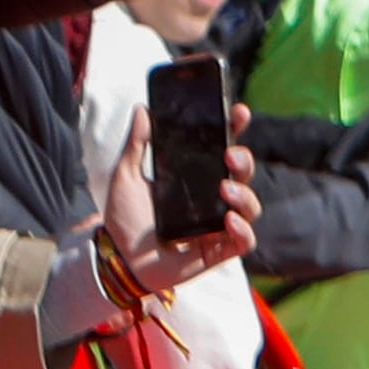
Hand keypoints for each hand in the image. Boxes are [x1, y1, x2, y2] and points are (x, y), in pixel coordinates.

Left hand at [103, 115, 255, 298]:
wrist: (118, 258)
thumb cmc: (124, 219)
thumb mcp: (126, 177)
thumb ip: (136, 145)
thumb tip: (142, 109)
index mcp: (196, 179)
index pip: (222, 151)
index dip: (235, 131)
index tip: (238, 112)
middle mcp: (213, 200)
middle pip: (243, 175)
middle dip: (244, 162)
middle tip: (229, 155)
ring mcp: (219, 225)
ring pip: (251, 207)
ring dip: (244, 196)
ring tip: (225, 192)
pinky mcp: (220, 250)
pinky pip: (245, 240)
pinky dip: (243, 230)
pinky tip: (230, 221)